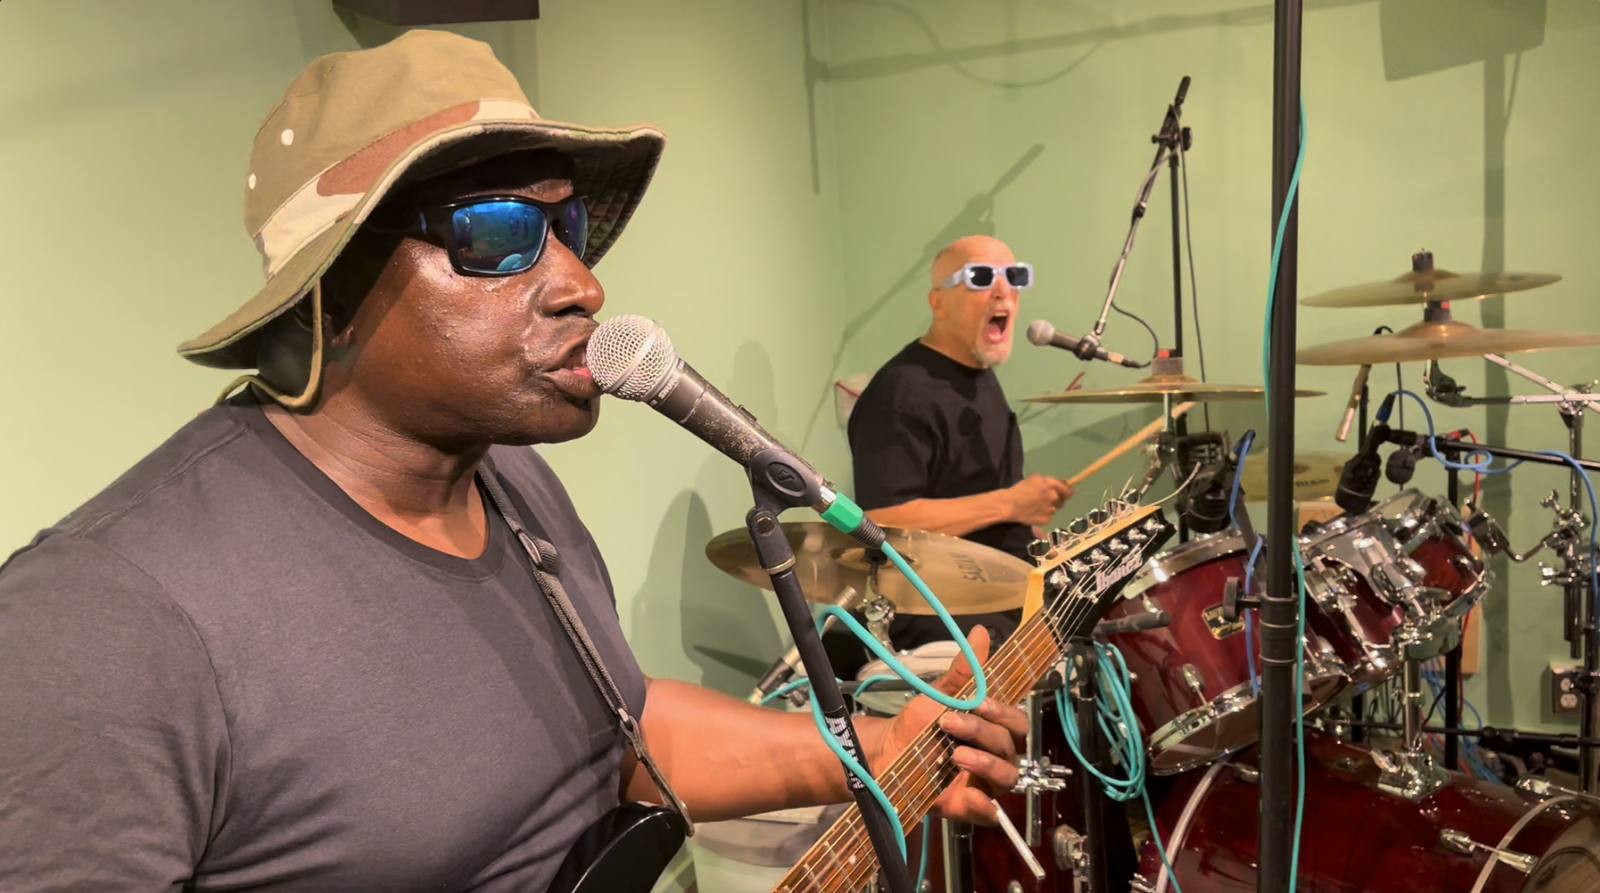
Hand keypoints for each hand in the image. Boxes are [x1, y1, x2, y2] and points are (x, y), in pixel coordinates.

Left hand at [869, 627, 1028, 825]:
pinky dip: (984, 804)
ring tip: (955, 755)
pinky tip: (970, 794)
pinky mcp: (969, 807)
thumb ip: (963, 671)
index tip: (979, 703)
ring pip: (1006, 776)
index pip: (1016, 721)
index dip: (1004, 712)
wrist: (884, 755)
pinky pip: (989, 811)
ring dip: (985, 764)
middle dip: (982, 732)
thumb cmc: (916, 725)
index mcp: (992, 728)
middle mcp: (994, 755)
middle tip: (949, 723)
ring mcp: (984, 782)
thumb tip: (980, 632)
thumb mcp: (937, 695)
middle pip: (1008, 745)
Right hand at [1005, 474, 1073, 526]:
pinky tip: (1034, 513)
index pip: (1068, 490)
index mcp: (1052, 486)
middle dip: (1057, 499)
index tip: (1065, 492)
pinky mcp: (1046, 520)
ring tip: (1037, 506)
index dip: (1067, 491)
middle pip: (1062, 500)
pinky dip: (1044, 515)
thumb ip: (1050, 480)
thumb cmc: (1020, 489)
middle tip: (1046, 499)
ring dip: (1050, 507)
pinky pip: (1049, 517)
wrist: (1008, 505)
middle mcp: (1054, 498)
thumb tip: (1063, 482)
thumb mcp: (1035, 478)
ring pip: (1055, 509)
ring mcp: (1051, 510)